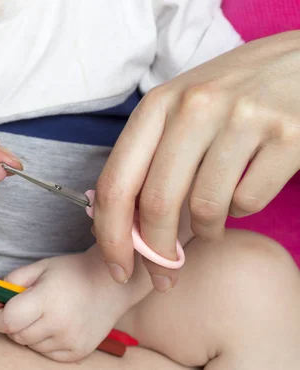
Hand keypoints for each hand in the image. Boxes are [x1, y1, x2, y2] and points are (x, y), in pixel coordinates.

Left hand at [0, 247, 129, 362]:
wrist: (111, 284)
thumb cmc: (73, 272)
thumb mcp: (41, 267)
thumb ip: (13, 280)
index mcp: (46, 299)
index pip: (7, 321)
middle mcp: (58, 324)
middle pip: (17, 336)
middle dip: (12, 323)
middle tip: (23, 308)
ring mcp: (69, 341)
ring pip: (30, 346)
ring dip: (29, 333)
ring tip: (44, 314)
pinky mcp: (77, 352)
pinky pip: (46, 354)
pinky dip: (44, 342)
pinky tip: (55, 325)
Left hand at [93, 30, 299, 290]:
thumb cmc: (231, 93)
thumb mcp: (180, 109)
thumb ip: (148, 156)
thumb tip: (115, 222)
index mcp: (159, 103)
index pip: (116, 182)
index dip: (111, 235)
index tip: (117, 266)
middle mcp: (195, 107)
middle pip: (156, 204)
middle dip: (156, 253)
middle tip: (164, 274)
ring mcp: (243, 119)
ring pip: (205, 209)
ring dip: (205, 231)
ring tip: (212, 220)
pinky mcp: (288, 136)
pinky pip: (248, 202)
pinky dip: (241, 211)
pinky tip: (244, 191)